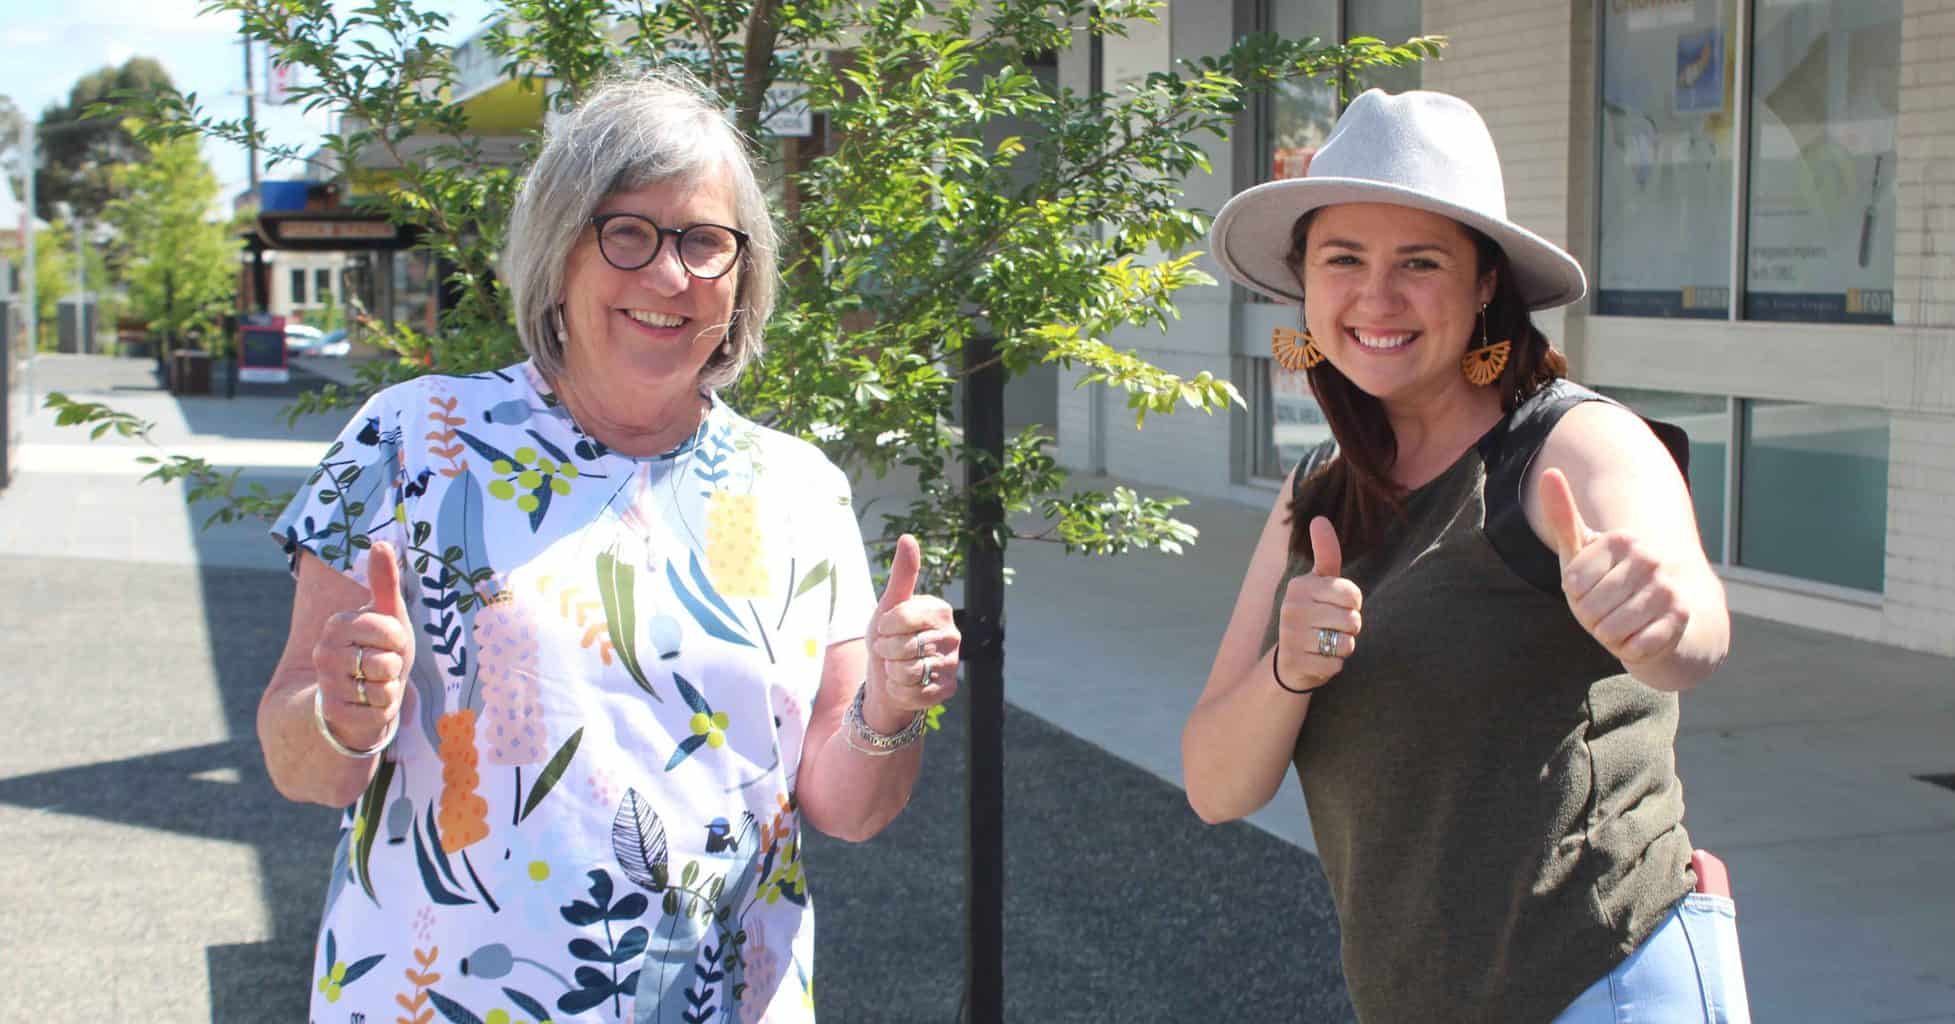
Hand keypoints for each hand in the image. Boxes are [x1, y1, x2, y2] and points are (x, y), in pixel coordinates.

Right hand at [311, 541, 414, 748]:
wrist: (361, 696)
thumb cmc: (380, 650)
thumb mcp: (389, 616)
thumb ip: (385, 582)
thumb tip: (380, 542)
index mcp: (338, 624)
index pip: (390, 630)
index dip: (399, 639)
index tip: (389, 642)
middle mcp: (324, 653)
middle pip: (387, 661)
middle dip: (395, 666)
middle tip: (382, 665)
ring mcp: (326, 684)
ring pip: (383, 688)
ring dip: (391, 689)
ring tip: (376, 683)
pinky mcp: (334, 713)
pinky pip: (378, 712)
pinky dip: (384, 710)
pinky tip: (370, 704)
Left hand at [863, 534, 960, 728]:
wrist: (887, 676)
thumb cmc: (888, 636)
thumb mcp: (890, 604)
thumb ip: (902, 574)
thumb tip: (908, 537)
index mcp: (940, 610)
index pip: (903, 618)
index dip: (885, 627)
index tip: (885, 628)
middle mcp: (953, 635)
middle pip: (905, 647)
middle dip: (887, 651)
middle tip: (890, 650)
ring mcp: (953, 664)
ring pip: (910, 672)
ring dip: (893, 672)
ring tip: (897, 667)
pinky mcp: (948, 689)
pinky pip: (915, 693)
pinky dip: (900, 691)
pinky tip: (904, 684)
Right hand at [1274, 517, 1363, 689]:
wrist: (1290, 660)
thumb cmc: (1314, 614)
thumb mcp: (1319, 584)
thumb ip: (1325, 554)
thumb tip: (1319, 518)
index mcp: (1300, 586)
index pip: (1351, 594)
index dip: (1354, 604)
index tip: (1339, 606)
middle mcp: (1291, 609)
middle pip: (1352, 620)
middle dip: (1350, 628)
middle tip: (1333, 628)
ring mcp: (1290, 637)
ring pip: (1346, 643)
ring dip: (1344, 647)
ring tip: (1327, 644)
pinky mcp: (1295, 662)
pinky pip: (1336, 664)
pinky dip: (1334, 665)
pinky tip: (1319, 660)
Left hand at [1540, 468, 1689, 668]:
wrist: (1658, 618)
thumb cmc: (1606, 584)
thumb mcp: (1580, 552)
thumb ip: (1563, 516)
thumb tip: (1549, 472)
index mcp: (1623, 539)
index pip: (1573, 582)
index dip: (1576, 595)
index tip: (1590, 589)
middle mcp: (1650, 558)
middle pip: (1590, 607)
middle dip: (1591, 618)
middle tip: (1607, 610)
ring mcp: (1668, 588)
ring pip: (1610, 629)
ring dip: (1610, 634)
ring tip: (1622, 623)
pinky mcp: (1680, 619)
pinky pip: (1634, 646)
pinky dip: (1630, 649)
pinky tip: (1640, 637)